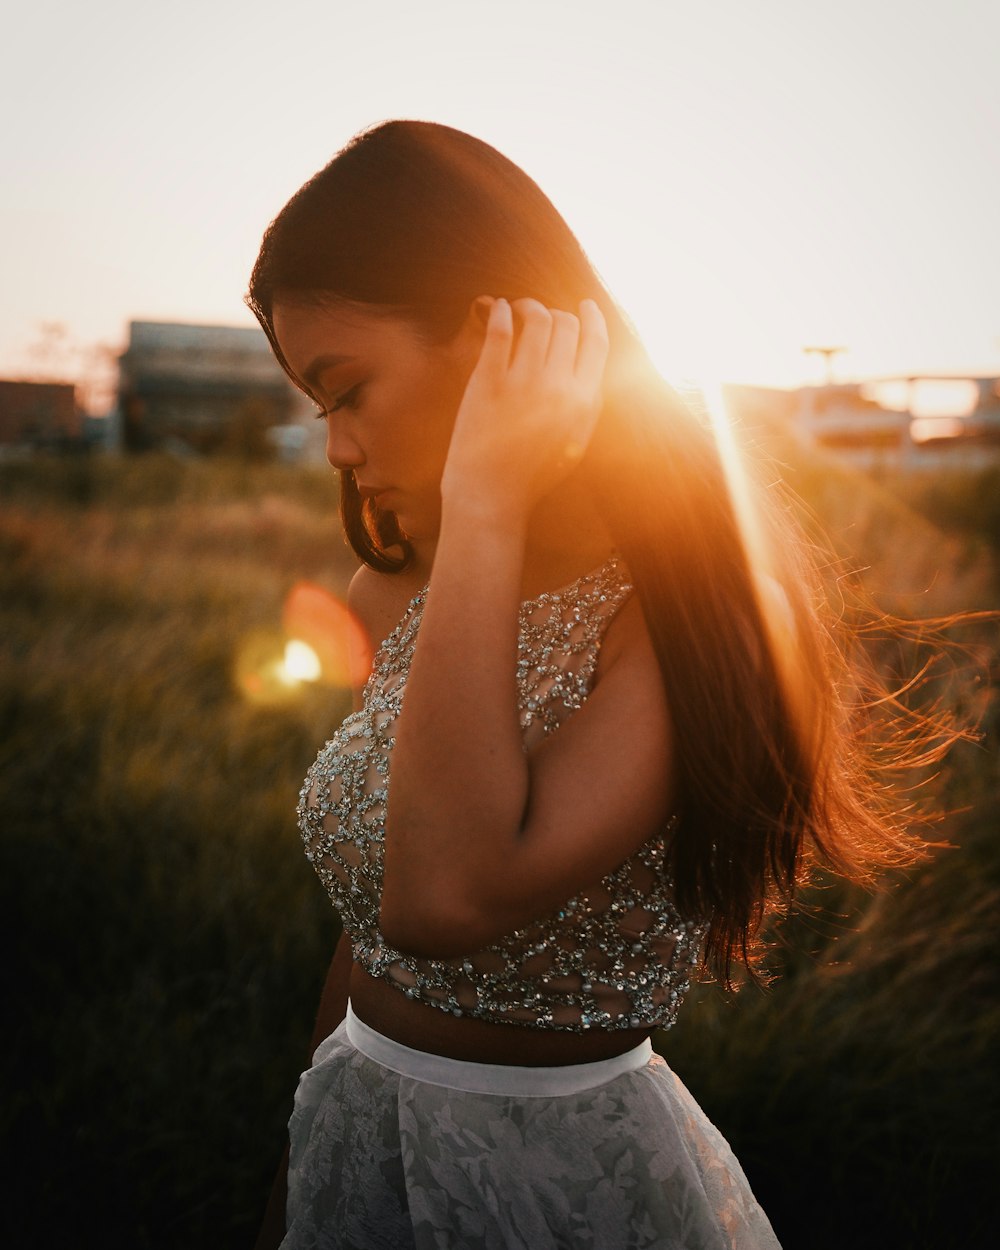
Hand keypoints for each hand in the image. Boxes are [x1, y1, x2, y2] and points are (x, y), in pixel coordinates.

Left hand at [440, 297, 608, 521]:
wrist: (492, 496)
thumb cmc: (533, 474)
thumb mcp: (576, 443)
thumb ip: (586, 404)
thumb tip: (590, 366)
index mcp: (584, 403)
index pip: (597, 343)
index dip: (592, 317)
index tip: (584, 305)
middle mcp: (558, 388)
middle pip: (566, 325)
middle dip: (557, 313)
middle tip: (541, 314)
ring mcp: (523, 383)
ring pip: (536, 318)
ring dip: (528, 306)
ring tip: (517, 308)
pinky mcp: (489, 382)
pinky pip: (500, 329)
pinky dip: (500, 310)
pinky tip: (497, 307)